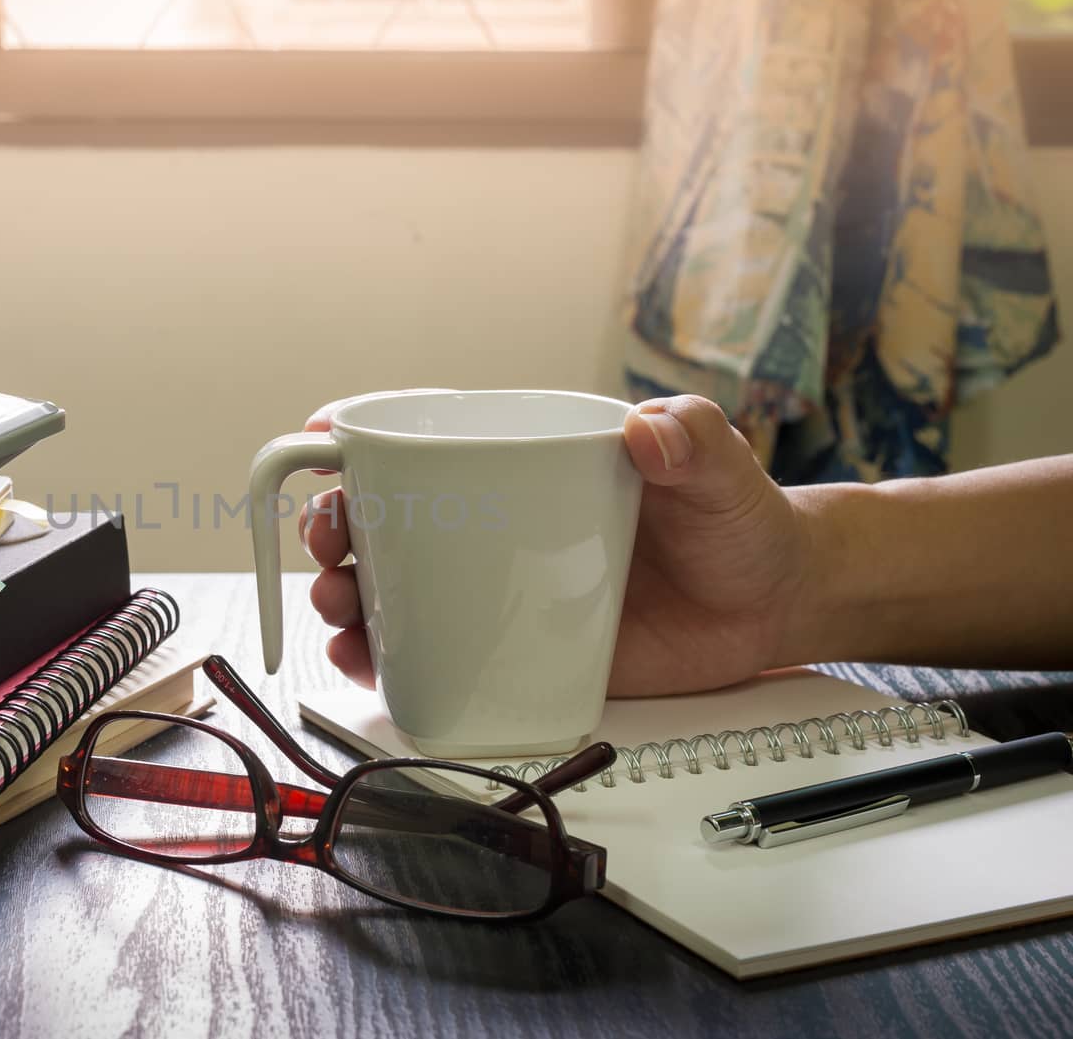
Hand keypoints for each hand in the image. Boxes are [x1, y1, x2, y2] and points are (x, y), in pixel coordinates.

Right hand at [298, 395, 813, 696]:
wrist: (769, 603)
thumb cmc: (735, 520)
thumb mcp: (717, 468)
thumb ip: (692, 438)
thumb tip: (650, 429)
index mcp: (523, 466)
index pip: (428, 441)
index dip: (361, 437)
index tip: (321, 437)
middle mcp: (495, 526)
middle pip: (387, 519)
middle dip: (335, 528)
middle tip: (329, 546)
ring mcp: (498, 590)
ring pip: (395, 589)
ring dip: (346, 594)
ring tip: (338, 608)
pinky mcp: (514, 650)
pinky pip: (433, 655)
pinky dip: (385, 659)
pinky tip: (363, 661)